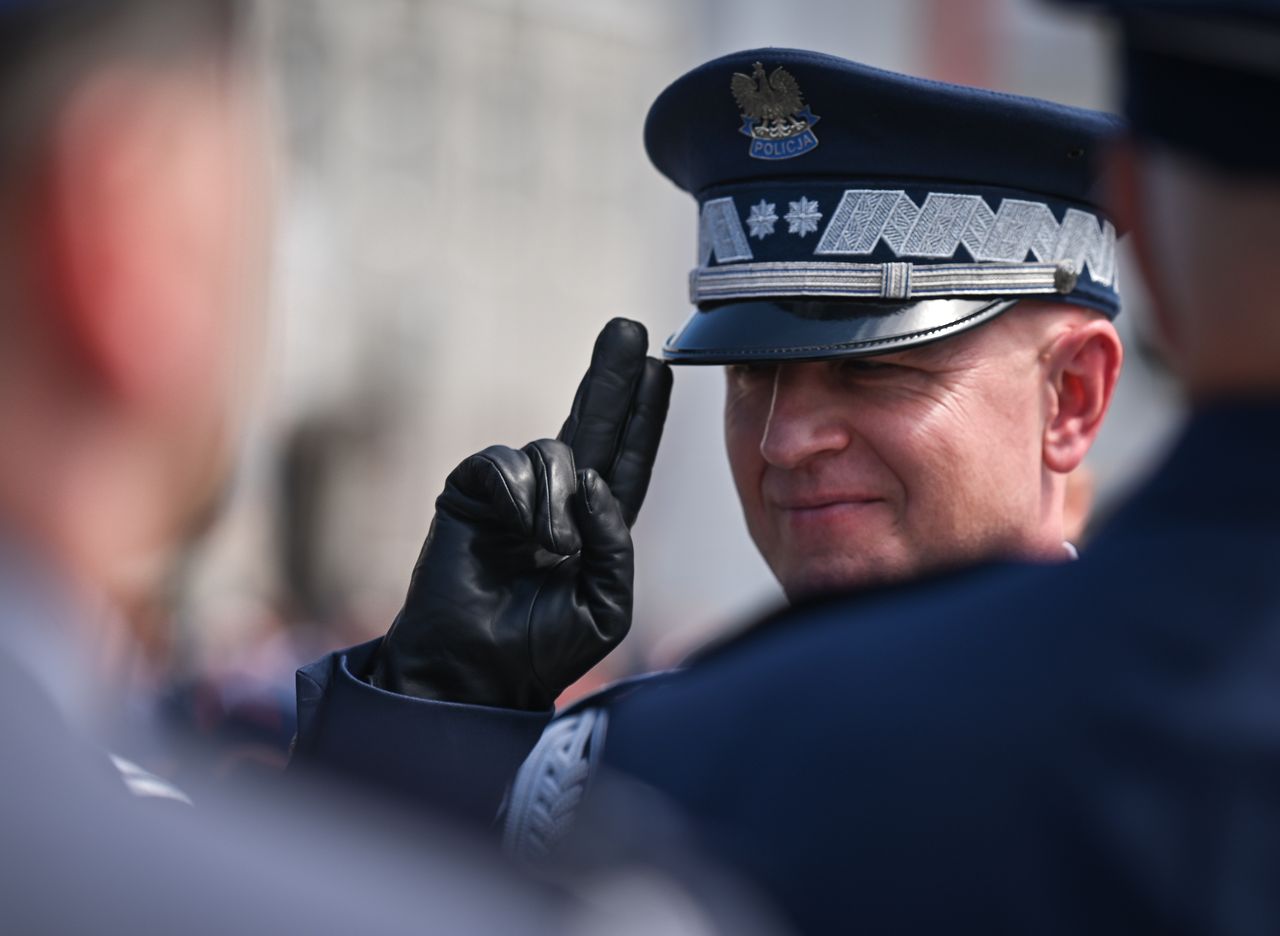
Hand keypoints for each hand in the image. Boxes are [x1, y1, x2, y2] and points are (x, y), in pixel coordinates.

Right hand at [369, 318, 671, 709]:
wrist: (472, 672)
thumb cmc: (541, 648)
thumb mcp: (607, 604)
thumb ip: (616, 542)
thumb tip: (595, 480)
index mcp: (594, 526)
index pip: (628, 460)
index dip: (644, 416)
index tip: (660, 370)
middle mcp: (555, 500)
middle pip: (594, 424)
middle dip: (613, 376)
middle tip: (630, 329)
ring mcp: (513, 493)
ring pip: (554, 450)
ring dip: (560, 498)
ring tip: (550, 550)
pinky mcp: (471, 490)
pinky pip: (506, 463)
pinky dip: (520, 496)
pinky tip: (515, 533)